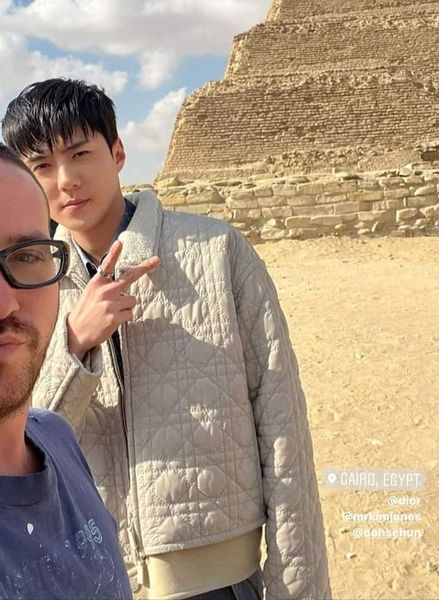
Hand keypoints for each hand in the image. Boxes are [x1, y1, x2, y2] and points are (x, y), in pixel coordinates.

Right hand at [67, 240, 159, 359]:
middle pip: (129, 277)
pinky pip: (130, 313)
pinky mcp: (115, 317)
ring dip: (126, 306)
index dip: (114, 253)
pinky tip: (112, 321)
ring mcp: (110, 304)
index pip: (106, 266)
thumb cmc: (85, 312)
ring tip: (112, 312)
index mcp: (96, 284)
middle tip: (156, 260)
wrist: (75, 333)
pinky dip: (125, 317)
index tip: (120, 242)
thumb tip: (124, 286)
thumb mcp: (90, 293)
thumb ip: (105, 286)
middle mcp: (104, 291)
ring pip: (132, 300)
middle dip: (145, 267)